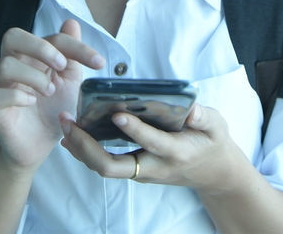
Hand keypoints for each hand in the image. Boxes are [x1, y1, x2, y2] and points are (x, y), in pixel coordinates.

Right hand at [0, 19, 105, 170]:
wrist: (40, 146)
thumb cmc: (54, 110)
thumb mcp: (70, 82)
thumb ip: (72, 55)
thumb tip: (71, 22)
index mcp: (34, 56)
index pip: (51, 38)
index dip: (75, 45)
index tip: (98, 62)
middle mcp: (15, 65)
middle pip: (13, 37)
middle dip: (40, 47)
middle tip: (61, 65)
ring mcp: (2, 86)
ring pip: (6, 65)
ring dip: (34, 76)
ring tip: (50, 91)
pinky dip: (18, 96)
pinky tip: (33, 102)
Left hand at [58, 105, 245, 193]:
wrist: (213, 173)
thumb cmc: (212, 143)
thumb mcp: (217, 127)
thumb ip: (204, 117)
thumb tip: (191, 109)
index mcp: (176, 152)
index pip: (152, 143)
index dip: (134, 130)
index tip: (117, 114)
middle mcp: (153, 166)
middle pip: (113, 166)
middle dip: (86, 147)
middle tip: (69, 123)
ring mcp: (141, 171)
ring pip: (104, 168)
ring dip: (80, 148)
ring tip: (65, 124)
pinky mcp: (133, 169)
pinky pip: (105, 164)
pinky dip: (86, 151)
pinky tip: (72, 135)